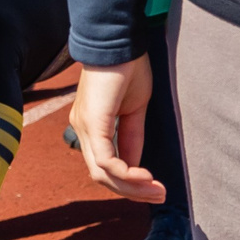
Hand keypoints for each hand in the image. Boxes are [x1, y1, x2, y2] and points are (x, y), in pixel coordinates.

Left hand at [71, 58, 166, 202]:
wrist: (119, 42)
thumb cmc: (127, 69)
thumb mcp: (134, 109)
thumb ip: (132, 136)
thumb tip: (136, 163)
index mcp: (90, 127)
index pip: (104, 166)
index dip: (128, 183)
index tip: (154, 188)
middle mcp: (81, 130)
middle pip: (100, 176)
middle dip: (131, 191)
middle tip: (158, 196)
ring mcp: (84, 127)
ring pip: (102, 173)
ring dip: (131, 187)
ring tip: (156, 190)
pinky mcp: (93, 122)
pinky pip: (105, 159)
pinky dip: (125, 173)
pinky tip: (144, 176)